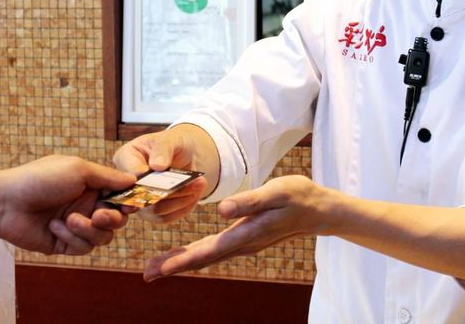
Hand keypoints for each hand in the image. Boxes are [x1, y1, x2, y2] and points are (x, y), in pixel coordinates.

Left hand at [0, 155, 136, 254]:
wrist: (5, 203)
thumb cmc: (40, 179)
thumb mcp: (79, 169)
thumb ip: (108, 177)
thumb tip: (133, 179)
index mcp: (92, 185)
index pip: (120, 196)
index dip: (128, 201)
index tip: (129, 204)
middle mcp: (87, 205)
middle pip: (117, 219)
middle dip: (111, 218)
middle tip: (98, 215)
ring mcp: (76, 225)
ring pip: (103, 236)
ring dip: (88, 230)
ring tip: (68, 221)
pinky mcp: (64, 243)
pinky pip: (84, 247)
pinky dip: (72, 238)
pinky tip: (54, 227)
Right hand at [113, 126, 212, 222]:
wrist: (183, 154)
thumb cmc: (172, 144)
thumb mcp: (170, 139)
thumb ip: (163, 149)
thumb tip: (157, 166)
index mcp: (125, 158)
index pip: (130, 175)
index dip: (147, 179)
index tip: (166, 174)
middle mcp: (127, 183)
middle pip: (142, 197)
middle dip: (171, 191)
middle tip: (193, 182)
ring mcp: (138, 201)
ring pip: (156, 211)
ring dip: (181, 200)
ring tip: (199, 185)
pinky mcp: (151, 213)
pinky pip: (166, 217)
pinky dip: (183, 207)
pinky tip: (195, 194)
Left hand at [143, 175, 328, 280]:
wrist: (318, 209)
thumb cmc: (298, 196)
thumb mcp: (275, 192)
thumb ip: (249, 201)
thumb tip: (221, 210)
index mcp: (246, 234)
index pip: (207, 251)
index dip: (181, 260)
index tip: (158, 269)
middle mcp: (243, 244)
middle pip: (203, 258)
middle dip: (174, 265)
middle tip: (147, 273)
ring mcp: (245, 243)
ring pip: (208, 256)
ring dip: (183, 260)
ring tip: (159, 266)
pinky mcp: (247, 238)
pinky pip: (216, 250)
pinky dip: (197, 253)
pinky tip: (188, 253)